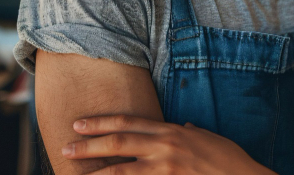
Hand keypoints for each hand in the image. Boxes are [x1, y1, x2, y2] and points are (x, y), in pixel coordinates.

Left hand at [62, 114, 275, 174]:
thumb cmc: (228, 159)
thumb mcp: (207, 137)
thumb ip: (189, 132)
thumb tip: (180, 127)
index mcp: (170, 131)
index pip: (128, 122)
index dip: (101, 123)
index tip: (80, 124)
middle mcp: (164, 147)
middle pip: (118, 143)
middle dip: (88, 144)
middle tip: (65, 145)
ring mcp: (165, 169)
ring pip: (120, 171)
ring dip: (94, 172)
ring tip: (73, 172)